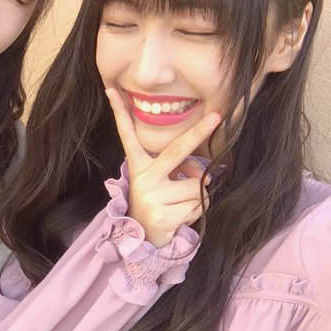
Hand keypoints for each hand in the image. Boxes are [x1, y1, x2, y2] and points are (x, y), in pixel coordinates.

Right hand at [105, 88, 220, 247]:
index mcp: (138, 167)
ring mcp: (151, 196)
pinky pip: (197, 204)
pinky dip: (196, 211)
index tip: (112, 90)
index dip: (119, 112)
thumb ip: (183, 173)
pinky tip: (179, 217)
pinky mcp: (162, 214)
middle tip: (217, 116)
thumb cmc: (156, 204)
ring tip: (179, 206)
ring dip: (197, 197)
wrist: (142, 240)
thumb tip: (207, 175)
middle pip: (175, 151)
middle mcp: (142, 178)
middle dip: (198, 132)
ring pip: (196, 185)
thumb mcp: (163, 185)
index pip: (126, 135)